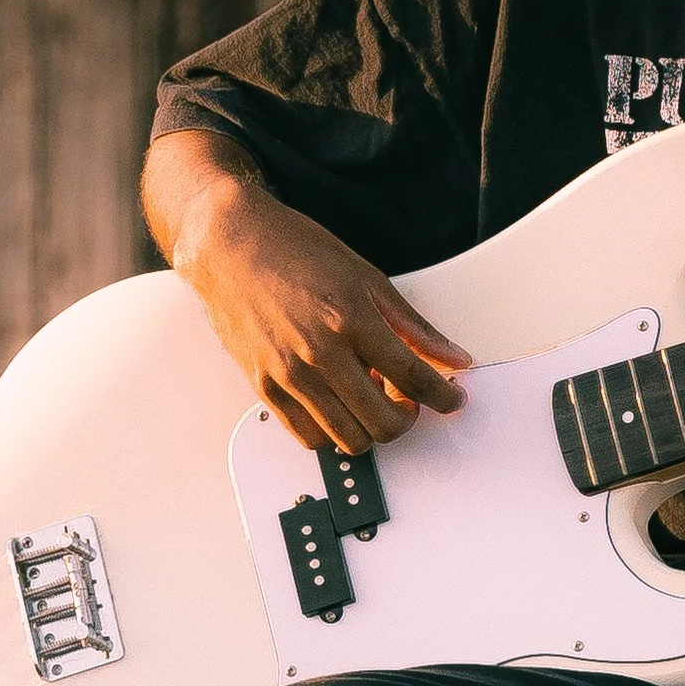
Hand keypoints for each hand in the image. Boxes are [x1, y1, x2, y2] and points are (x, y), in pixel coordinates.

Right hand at [172, 180, 471, 454]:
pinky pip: (309, 436)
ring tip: (371, 397)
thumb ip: (414, 326)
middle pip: (382, 422)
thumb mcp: (368, 278)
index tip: (452, 400)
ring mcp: (289, 375)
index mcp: (351, 320)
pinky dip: (333, 431)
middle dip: (408, 418)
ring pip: (348, 439)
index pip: (412, 377)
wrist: (231, 246)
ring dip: (371, 427)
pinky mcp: (264, 388)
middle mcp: (320, 353)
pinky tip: (339, 403)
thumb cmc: (296, 252)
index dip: (442, 397)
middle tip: (408, 399)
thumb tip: (453, 357)